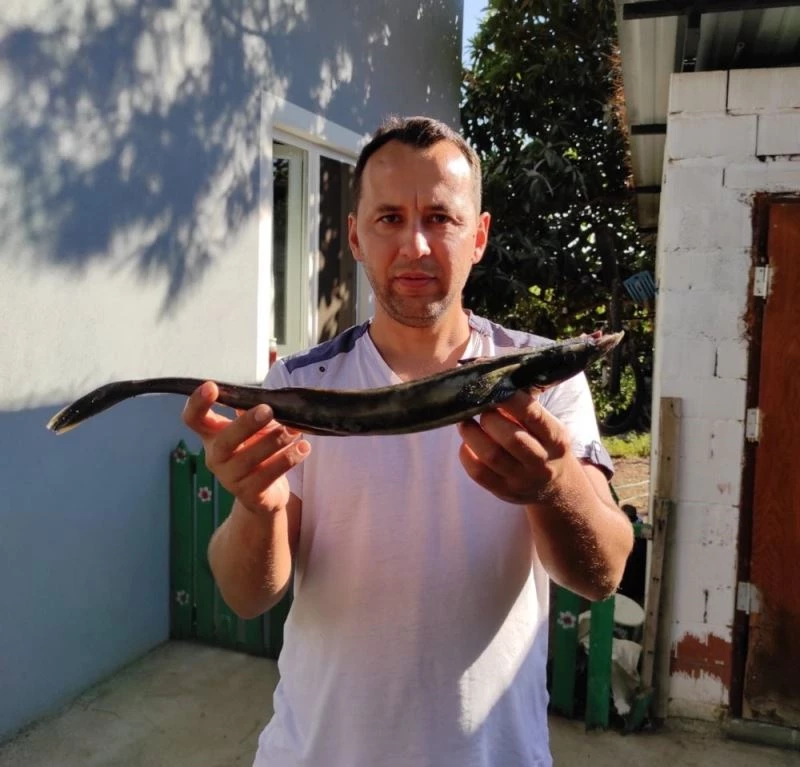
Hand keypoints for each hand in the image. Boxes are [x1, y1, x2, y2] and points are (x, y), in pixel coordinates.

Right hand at [181, 381, 310, 516]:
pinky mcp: (250, 494)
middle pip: (224, 441)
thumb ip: (256, 414)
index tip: (211, 386)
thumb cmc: (257, 452)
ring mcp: (231, 478)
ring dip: (274, 441)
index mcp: (213, 436)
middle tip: (267, 410)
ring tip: (293, 430)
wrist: (264, 495)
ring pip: (249, 459)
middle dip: (246, 424)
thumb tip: (268, 402)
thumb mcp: (254, 430)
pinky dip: (288, 459)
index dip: (197, 403)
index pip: (194, 419)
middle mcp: (216, 457)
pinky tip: (303, 448)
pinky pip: (269, 475)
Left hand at [457, 391, 571, 504]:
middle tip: (478, 407)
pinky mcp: (504, 492)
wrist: (556, 488)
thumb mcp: (548, 427)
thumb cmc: (546, 446)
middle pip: (512, 439)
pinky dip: (466, 455)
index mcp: (556, 439)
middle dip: (490, 419)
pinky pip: (478, 473)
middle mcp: (542, 462)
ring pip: (492, 456)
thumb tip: (493, 383)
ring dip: (472, 434)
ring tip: (465, 422)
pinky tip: (466, 443)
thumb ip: (525, 410)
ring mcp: (522, 480)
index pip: (533, 416)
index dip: (510, 399)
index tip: (494, 385)